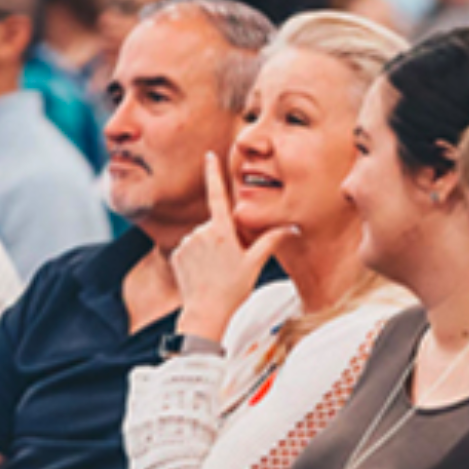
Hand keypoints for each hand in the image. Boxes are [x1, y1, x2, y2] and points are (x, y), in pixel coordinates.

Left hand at [170, 153, 293, 340]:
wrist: (205, 313)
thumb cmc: (232, 289)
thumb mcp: (255, 264)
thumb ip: (271, 241)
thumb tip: (291, 228)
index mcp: (222, 230)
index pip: (217, 194)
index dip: (213, 173)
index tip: (209, 155)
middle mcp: (201, 232)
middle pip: (216, 226)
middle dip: (223, 238)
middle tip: (229, 264)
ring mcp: (187, 243)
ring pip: (202, 238)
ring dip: (209, 249)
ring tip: (216, 272)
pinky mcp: (176, 254)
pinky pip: (190, 249)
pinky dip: (196, 258)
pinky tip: (203, 274)